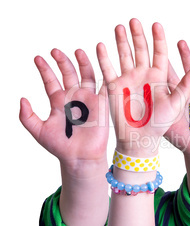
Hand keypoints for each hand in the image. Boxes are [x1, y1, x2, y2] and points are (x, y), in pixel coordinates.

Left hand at [20, 48, 108, 169]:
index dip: (44, 69)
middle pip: (68, 73)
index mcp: (58, 101)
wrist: (80, 157)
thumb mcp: (39, 131)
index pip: (51, 80)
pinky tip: (103, 62)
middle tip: (55, 50)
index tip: (37, 58)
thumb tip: (22, 99)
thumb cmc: (60, 146)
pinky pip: (104, 86)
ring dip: (83, 63)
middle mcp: (73, 97)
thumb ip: (27, 116)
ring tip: (77, 51)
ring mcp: (88, 99)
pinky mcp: (102, 104)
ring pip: (86, 76)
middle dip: (62, 61)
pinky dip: (104, 74)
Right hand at [96, 19, 189, 154]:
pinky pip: (108, 69)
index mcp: (159, 77)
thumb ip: (185, 85)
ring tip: (119, 26)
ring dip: (121, 41)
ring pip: (124, 55)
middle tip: (134, 20)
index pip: (159, 52)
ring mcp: (128, 79)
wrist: (140, 139)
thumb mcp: (176, 104)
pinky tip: (101, 45)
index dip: (158, 38)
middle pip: (141, 49)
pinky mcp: (114, 87)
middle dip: (137, 35)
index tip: (156, 24)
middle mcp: (143, 75)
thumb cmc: (160, 124)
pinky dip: (104, 57)